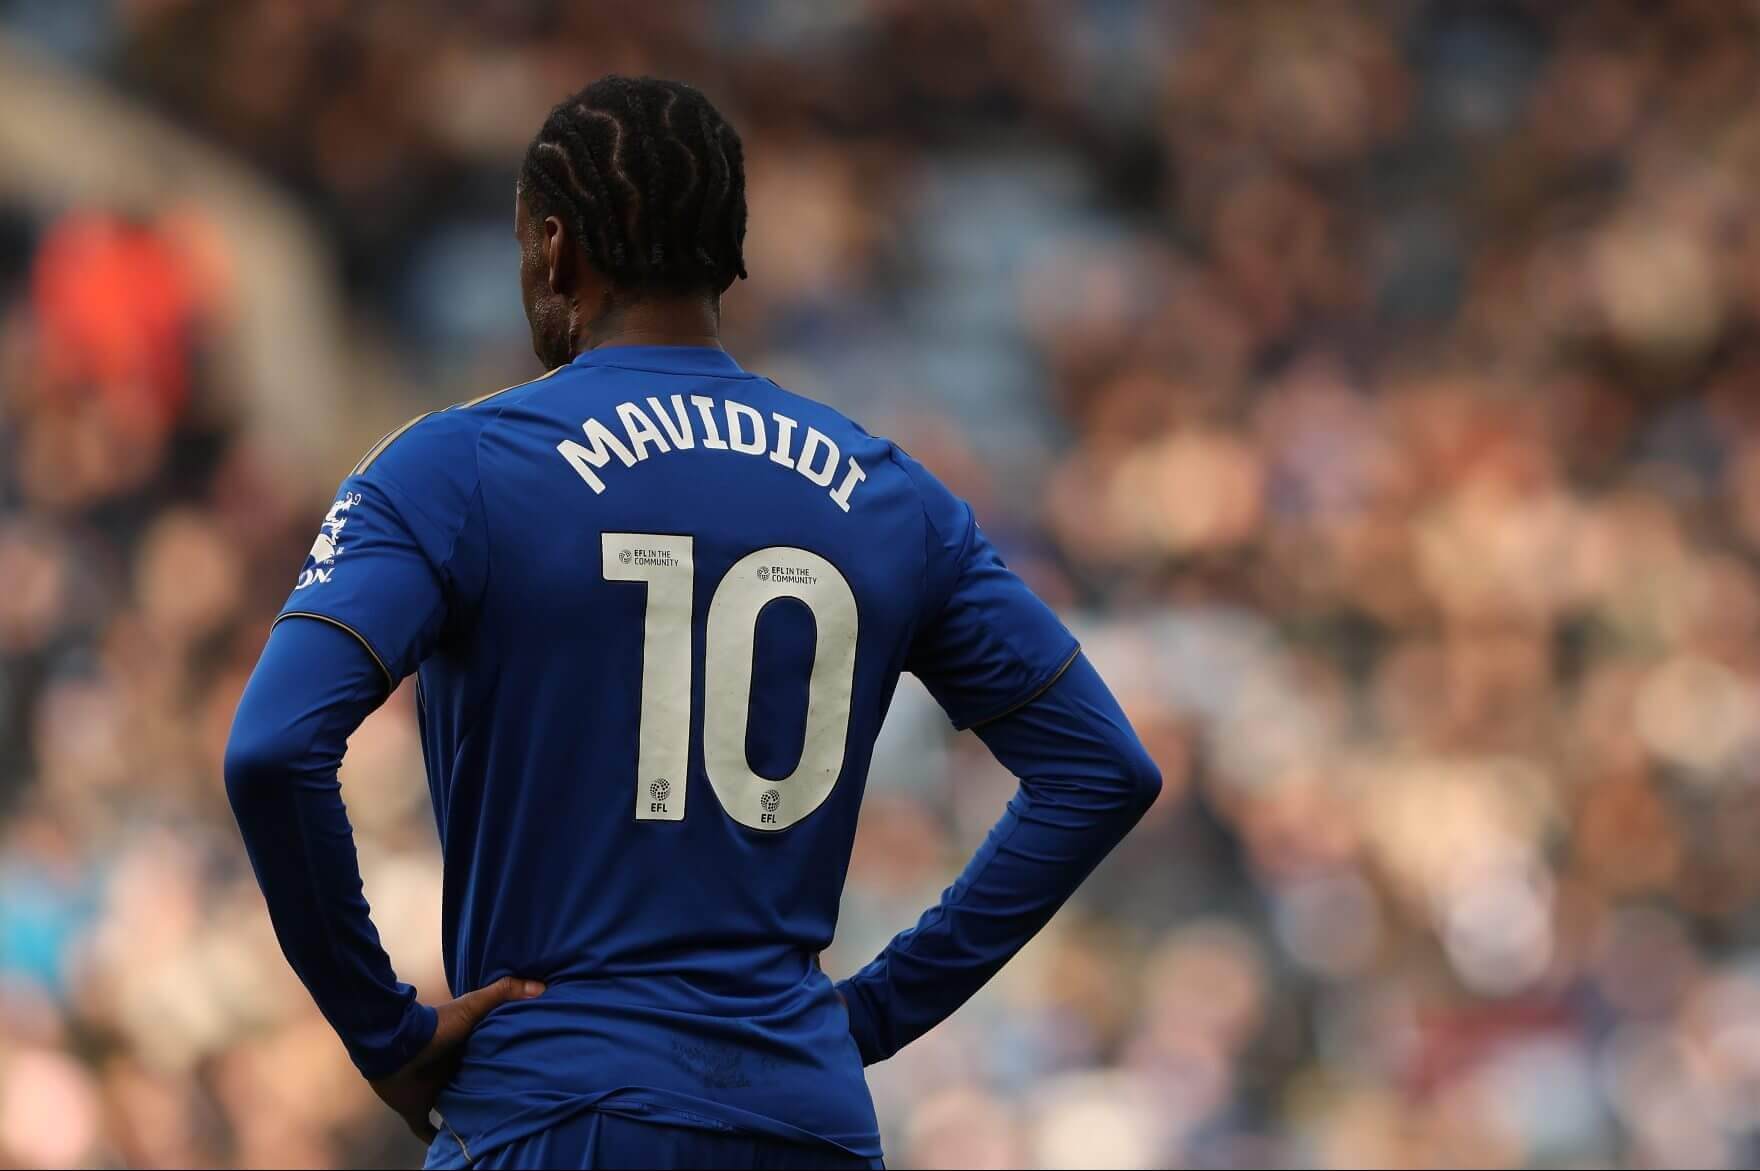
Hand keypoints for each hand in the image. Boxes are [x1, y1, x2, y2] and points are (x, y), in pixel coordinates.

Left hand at [369, 976, 544, 1141]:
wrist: (394, 1048)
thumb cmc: (435, 1028)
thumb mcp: (472, 1006)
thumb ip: (502, 993)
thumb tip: (541, 987)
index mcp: (465, 1050)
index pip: (489, 1058)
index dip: (507, 1062)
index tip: (530, 1067)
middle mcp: (452, 1072)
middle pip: (475, 1084)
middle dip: (490, 1092)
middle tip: (516, 1104)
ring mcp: (434, 1092)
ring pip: (457, 1107)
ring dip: (469, 1116)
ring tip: (492, 1127)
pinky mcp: (417, 1109)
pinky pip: (428, 1129)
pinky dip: (437, 1139)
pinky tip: (453, 1146)